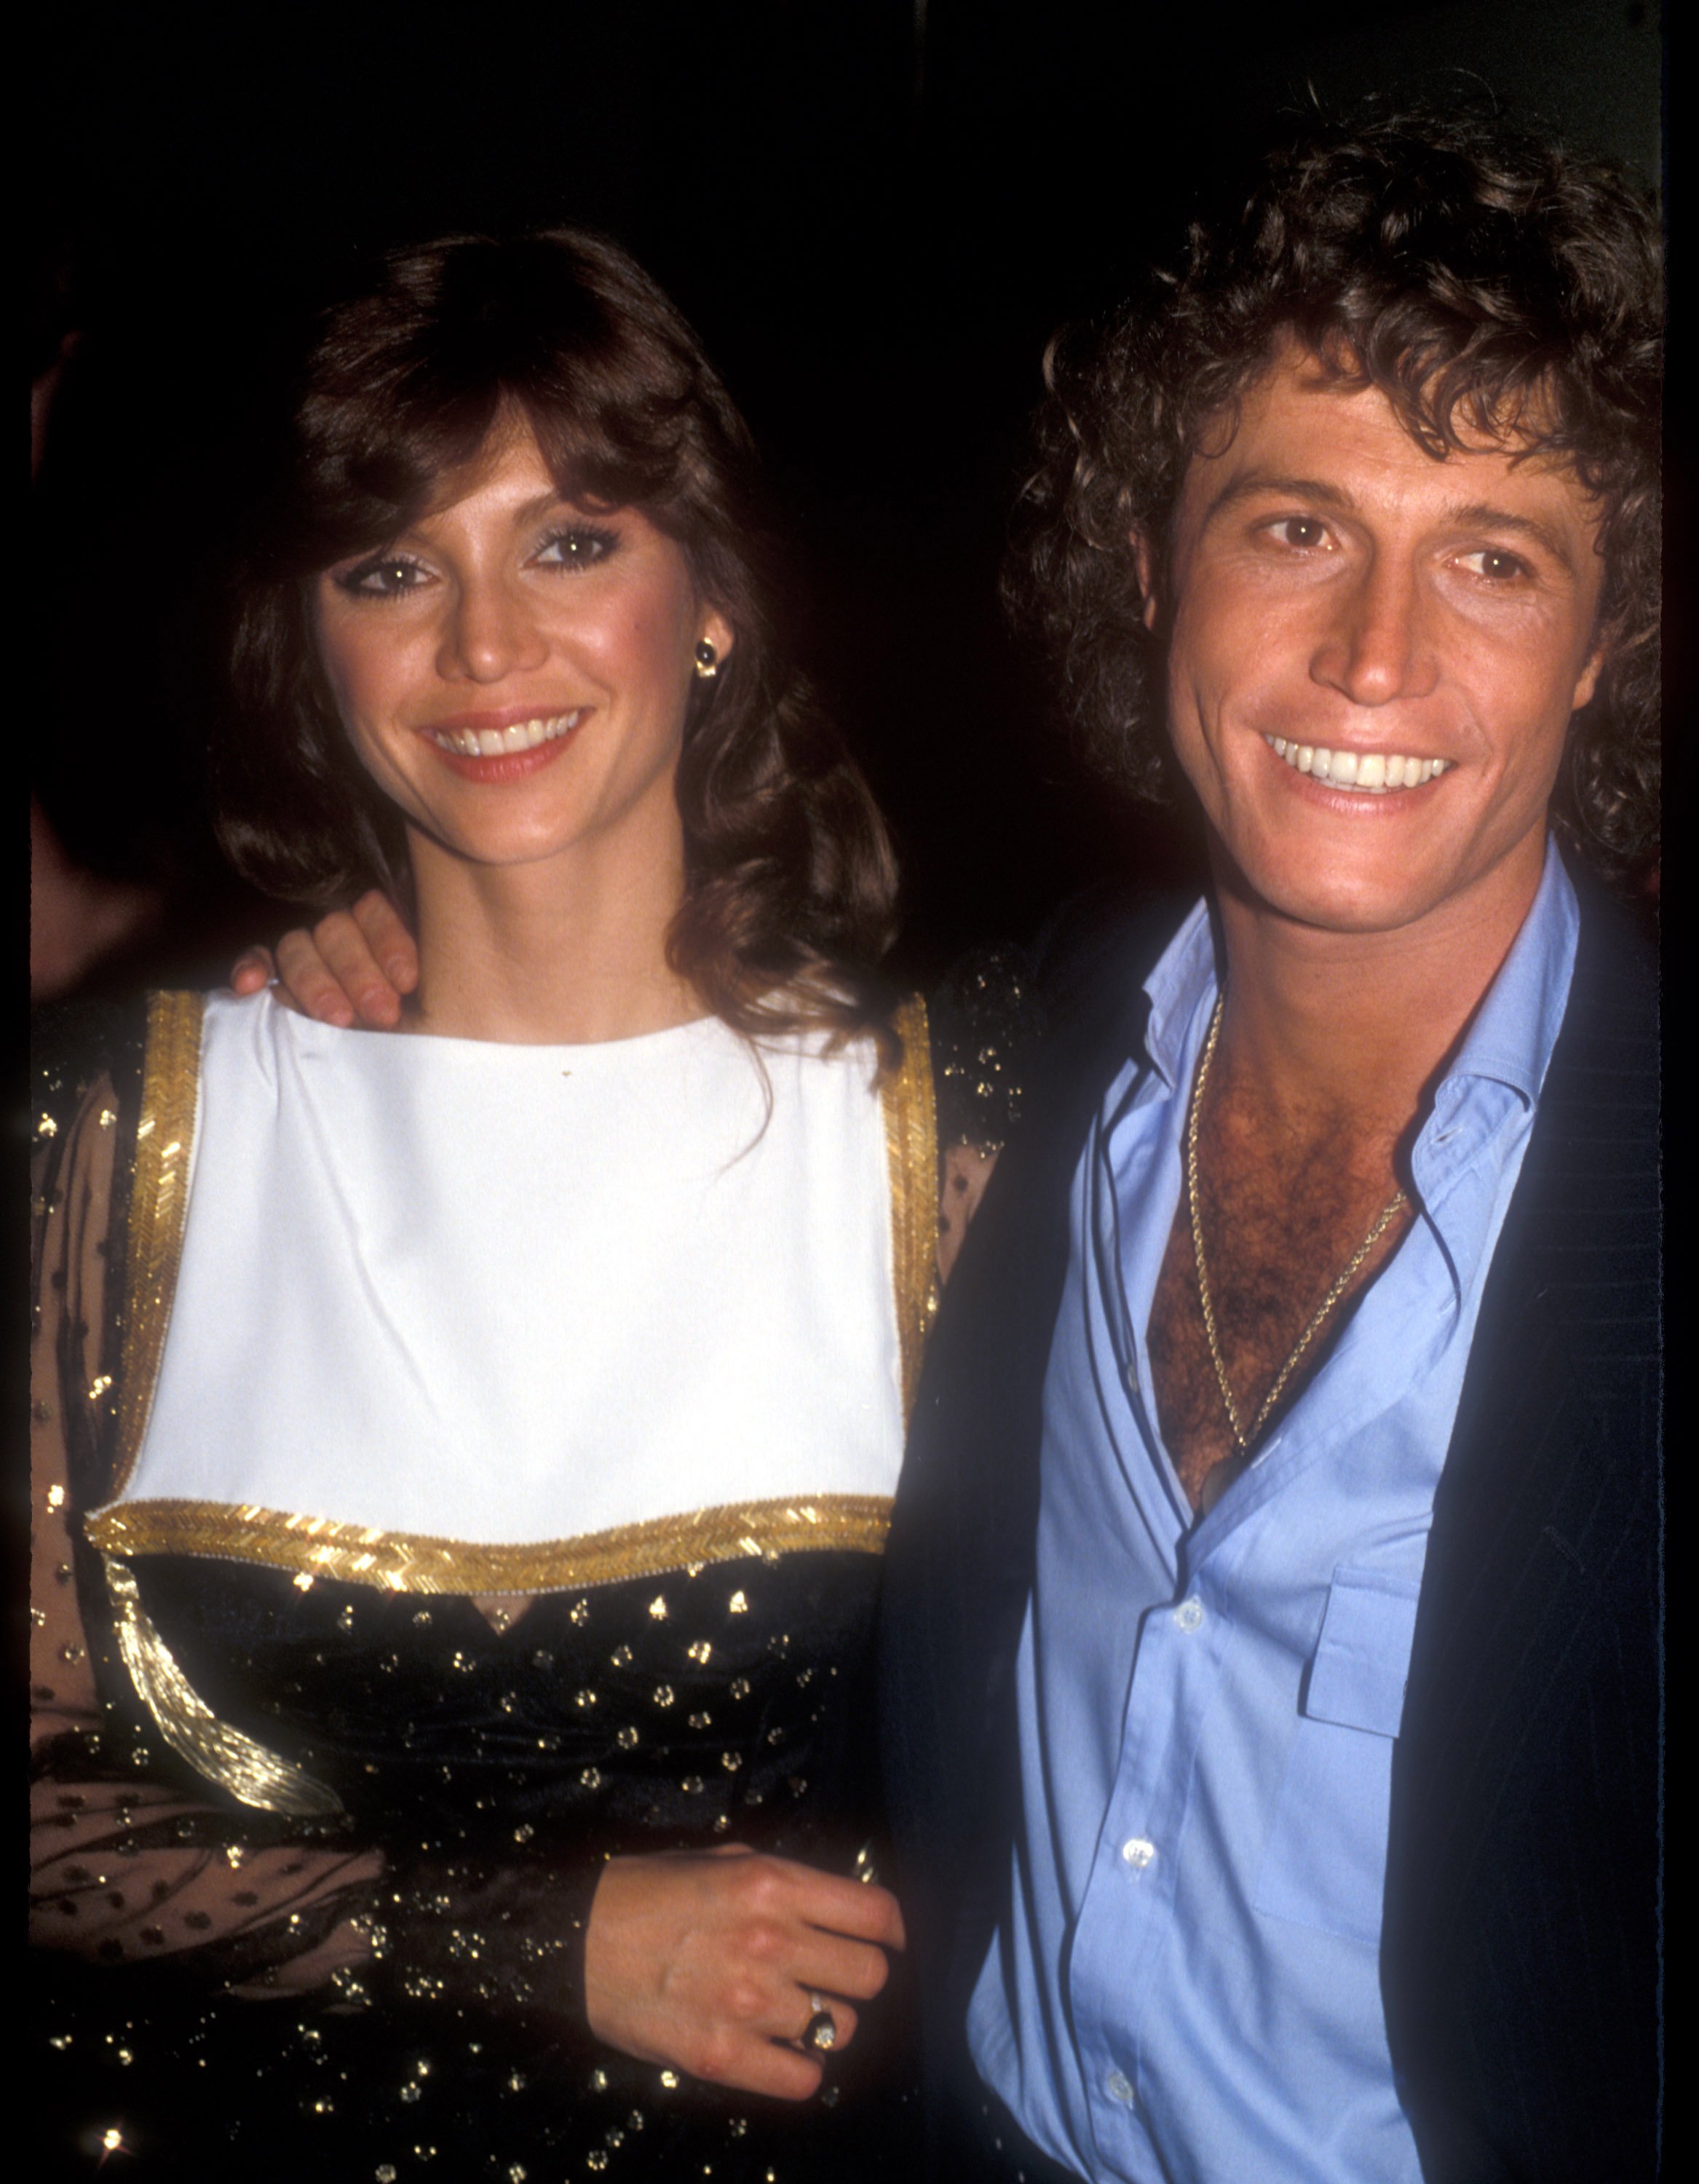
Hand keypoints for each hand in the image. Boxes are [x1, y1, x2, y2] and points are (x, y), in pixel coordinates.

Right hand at [229, 891, 418, 1027]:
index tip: (407, 982)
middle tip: (382, 1013)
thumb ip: (411, 976)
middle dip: (360, 974)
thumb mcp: (419, 991)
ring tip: (338, 1018)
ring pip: (297, 948)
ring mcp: (300, 946)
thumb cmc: (413, 1019)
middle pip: (336, 933)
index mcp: (376, 923)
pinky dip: (252, 966)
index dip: (390, 944)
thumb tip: (418, 981)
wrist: (385, 1066)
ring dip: (316, 983)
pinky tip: (250, 984)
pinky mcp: (267, 967)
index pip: (376, 914)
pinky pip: (255, 957)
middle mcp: (337, 928)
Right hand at [584, 1844, 904, 2099]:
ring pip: (841, 2027)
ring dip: (826, 2021)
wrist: (576, 1941)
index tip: (887, 1940)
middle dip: (858, 1976)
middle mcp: (771, 1942)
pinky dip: (802, 2069)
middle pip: (869, 1975)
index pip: (875, 1915)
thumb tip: (836, 1906)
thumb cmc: (649, 1892)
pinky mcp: (723, 2056)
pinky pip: (803, 2079)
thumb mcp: (723, 1861)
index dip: (892, 1930)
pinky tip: (782, 2052)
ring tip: (795, 2012)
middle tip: (832, 1977)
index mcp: (773, 1885)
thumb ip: (785, 1882)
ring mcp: (748, 2003)